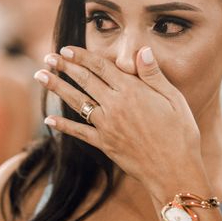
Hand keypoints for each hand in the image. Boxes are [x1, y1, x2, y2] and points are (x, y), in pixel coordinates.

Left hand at [34, 45, 204, 199]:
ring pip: (77, 102)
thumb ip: (154, 75)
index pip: (102, 67)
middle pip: (85, 81)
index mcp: (132, 91)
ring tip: (40, 76)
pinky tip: (49, 118)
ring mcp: (107, 126)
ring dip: (57, 88)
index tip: (66, 49)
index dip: (82, 56)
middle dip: (64, 67)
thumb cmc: (181, 133)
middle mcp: (115, 106)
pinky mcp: (105, 144)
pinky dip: (63, 125)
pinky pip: (79, 132)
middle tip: (48, 57)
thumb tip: (141, 50)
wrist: (174, 171)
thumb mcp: (174, 99)